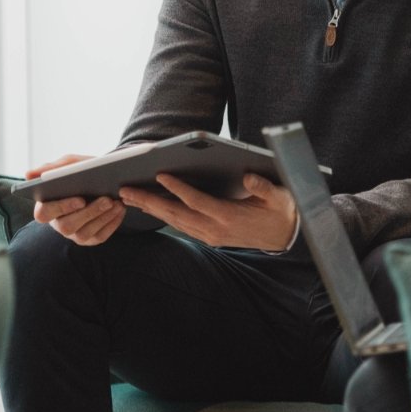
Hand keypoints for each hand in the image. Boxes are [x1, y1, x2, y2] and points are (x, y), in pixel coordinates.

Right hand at [28, 154, 126, 246]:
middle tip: (107, 199)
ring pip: (85, 233)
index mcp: (46, 206)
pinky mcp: (91, 239)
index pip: (44, 213)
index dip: (61, 208)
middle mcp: (58, 224)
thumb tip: (28, 174)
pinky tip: (121, 210)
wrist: (103, 177)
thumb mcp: (68, 164)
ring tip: (117, 202)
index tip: (80, 198)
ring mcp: (74, 234)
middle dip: (89, 213)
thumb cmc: (80, 171)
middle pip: (67, 226)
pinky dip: (112, 223)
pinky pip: (100, 236)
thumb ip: (51, 168)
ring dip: (102, 217)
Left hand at [119, 172, 297, 250]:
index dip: (178, 188)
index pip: (197, 201)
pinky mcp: (209, 236)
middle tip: (125, 190)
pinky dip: (163, 215)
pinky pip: (181, 225)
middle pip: (176, 214)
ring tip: (130, 197)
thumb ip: (262, 186)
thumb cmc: (280, 210)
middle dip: (149, 201)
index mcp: (228, 216)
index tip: (160, 175)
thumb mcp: (277, 196)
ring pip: (174, 221)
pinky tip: (151, 207)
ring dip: (151, 209)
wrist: (285, 235)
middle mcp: (214, 229)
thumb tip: (247, 177)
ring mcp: (210, 235)